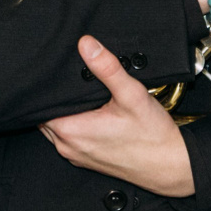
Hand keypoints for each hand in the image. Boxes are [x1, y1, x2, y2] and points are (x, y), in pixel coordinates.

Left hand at [41, 36, 193, 196]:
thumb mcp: (131, 95)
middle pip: (44, 115)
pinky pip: (68, 138)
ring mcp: (76, 155)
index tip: (51, 73)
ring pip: (55, 127)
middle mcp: (68, 146)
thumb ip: (107, 68)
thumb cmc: (152, 136)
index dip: (42, 88)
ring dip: (62, 112)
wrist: (171, 165)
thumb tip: (87, 44)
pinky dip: (72, 124)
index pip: (39, 105)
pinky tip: (90, 113)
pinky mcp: (86, 159)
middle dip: (52, 98)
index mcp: (71, 131)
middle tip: (68, 81)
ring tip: (79, 96)